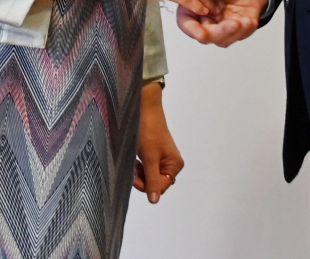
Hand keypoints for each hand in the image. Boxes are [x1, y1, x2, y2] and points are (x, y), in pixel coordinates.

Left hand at [134, 81, 183, 203]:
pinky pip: (147, 167)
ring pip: (149, 176)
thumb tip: (154, 201)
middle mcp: (171, 163)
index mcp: (175, 165)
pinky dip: (139, 166)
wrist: (143, 108)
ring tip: (134, 159)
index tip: (134, 176)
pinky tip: (135, 157)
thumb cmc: (148, 131)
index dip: (146, 185)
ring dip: (140, 172)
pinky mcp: (154, 153)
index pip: (160, 187)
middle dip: (143, 178)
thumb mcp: (149, 158)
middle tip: (134, 166)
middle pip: (155, 182)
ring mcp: (163, 158)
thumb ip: (151, 180)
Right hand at [177, 0, 267, 46]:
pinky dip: (244, 31)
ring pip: (222, 39)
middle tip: (231, 23)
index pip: (186, 21)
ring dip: (232, 34)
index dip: (191, 29)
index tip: (202, 29)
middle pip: (204, 35)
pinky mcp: (238, 25)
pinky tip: (249, 20)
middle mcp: (207, 15)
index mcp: (196, 1)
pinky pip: (239, 35)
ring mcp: (222, 22)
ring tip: (243, 21)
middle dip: (217, 33)